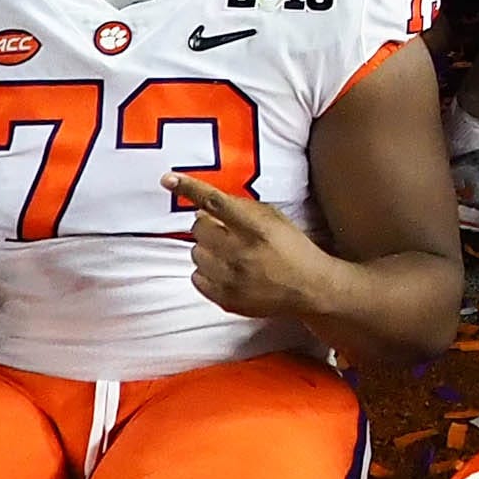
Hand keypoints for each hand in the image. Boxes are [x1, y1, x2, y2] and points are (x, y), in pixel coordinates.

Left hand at [175, 171, 337, 319]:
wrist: (309, 288)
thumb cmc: (291, 247)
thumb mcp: (273, 217)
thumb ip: (241, 208)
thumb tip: (203, 206)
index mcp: (255, 228)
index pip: (214, 202)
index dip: (189, 188)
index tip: (169, 179)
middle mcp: (241, 253)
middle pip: (198, 229)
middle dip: (206, 226)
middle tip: (223, 232)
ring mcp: (232, 279)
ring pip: (195, 254)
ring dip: (207, 250)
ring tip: (228, 254)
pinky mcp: (226, 299)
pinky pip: (196, 279)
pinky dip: (206, 272)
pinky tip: (225, 271)